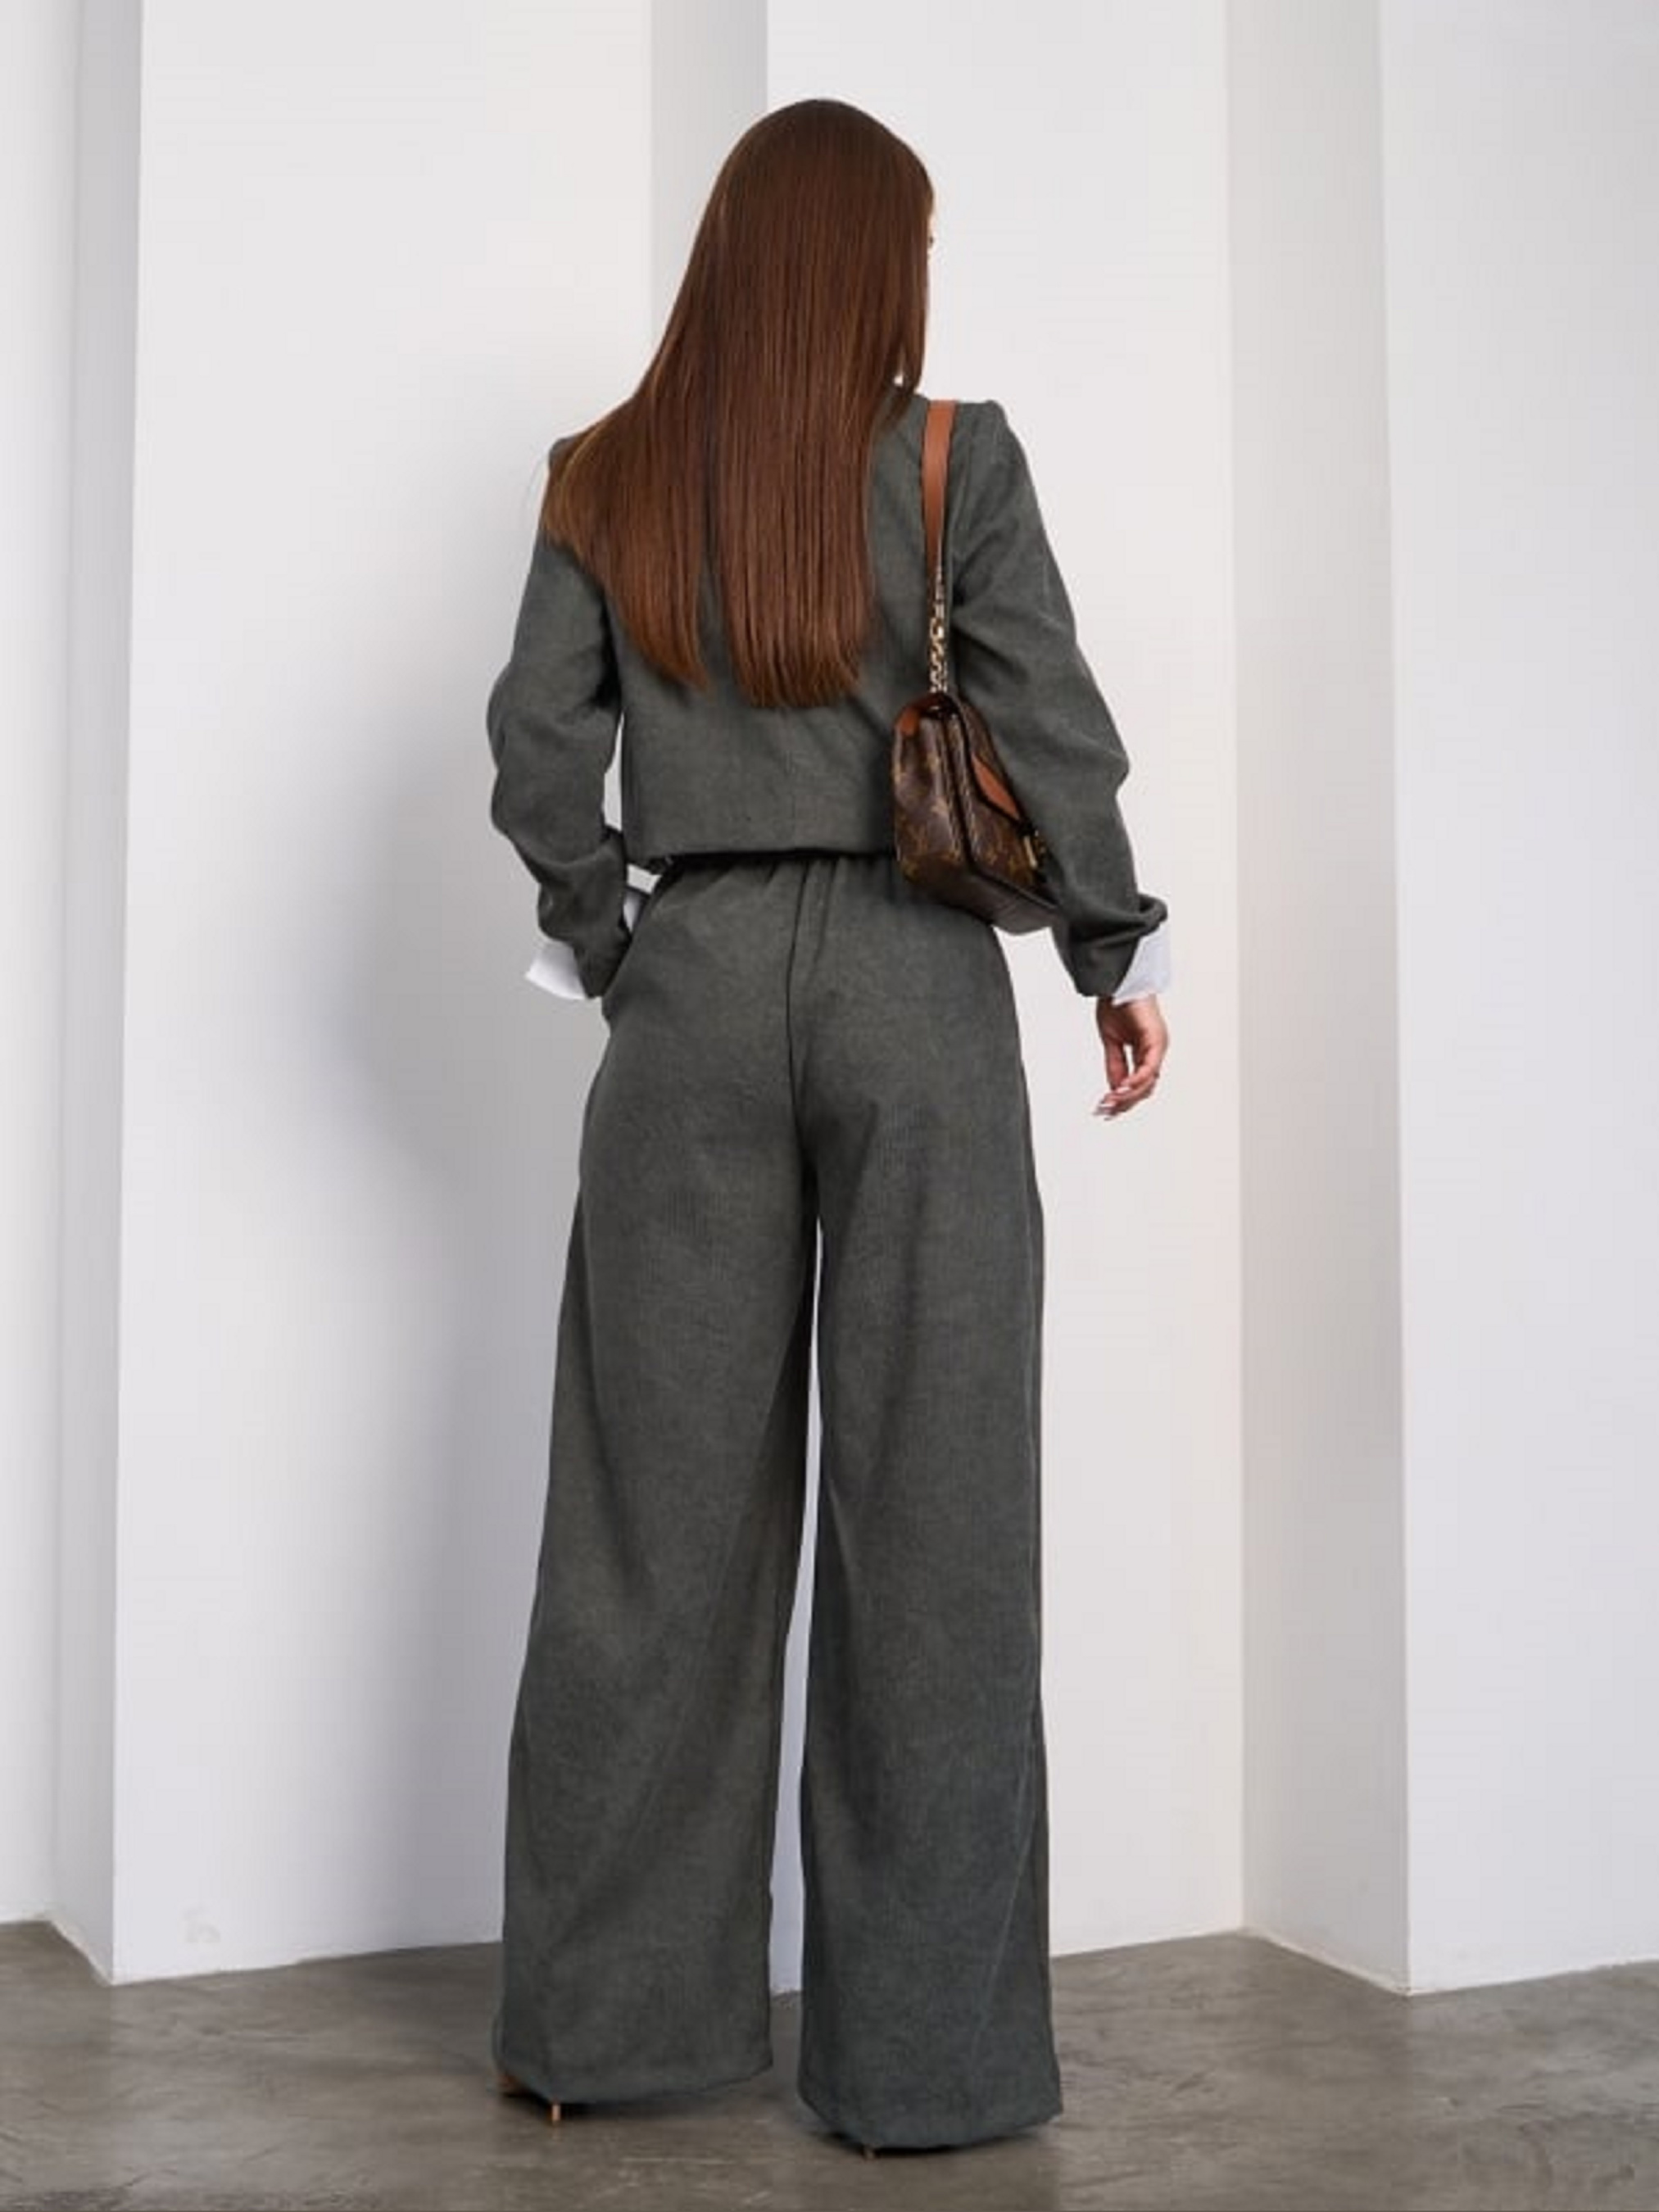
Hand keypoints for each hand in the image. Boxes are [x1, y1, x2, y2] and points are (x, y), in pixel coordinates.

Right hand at [1093, 994, 1166, 1118]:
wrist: (1119, 982)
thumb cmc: (1118, 1004)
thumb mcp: (1112, 1042)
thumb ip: (1115, 1065)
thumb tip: (1115, 1089)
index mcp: (1147, 1052)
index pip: (1139, 1084)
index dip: (1123, 1099)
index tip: (1106, 1109)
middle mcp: (1156, 1051)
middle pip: (1145, 1088)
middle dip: (1124, 1103)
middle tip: (1105, 1111)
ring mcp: (1159, 1046)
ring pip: (1148, 1082)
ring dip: (1128, 1096)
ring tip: (1109, 1103)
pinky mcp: (1156, 1040)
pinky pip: (1148, 1068)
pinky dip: (1135, 1081)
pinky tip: (1121, 1088)